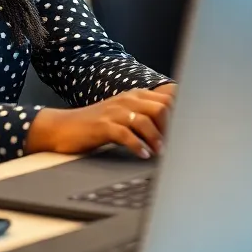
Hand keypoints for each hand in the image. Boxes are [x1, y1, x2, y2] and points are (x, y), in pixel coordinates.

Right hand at [25, 88, 174, 159]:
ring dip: (157, 139)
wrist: (64, 127)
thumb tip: (175, 130)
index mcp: (136, 96)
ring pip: (145, 120)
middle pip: (161, 107)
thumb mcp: (124, 116)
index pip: (168, 98)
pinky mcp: (102, 126)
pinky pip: (125, 134)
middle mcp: (127, 100)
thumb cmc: (97, 125)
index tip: (187, 133)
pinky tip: (142, 155)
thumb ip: (147, 117)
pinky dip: (137, 146)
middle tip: (174, 146)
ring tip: (160, 153)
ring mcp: (114, 112)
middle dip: (172, 129)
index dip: (181, 114)